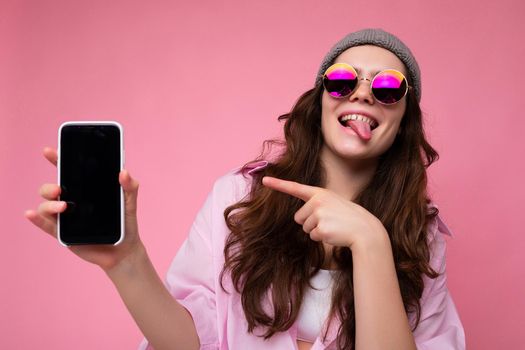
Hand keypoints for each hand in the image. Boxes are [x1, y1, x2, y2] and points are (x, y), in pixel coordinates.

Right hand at [25, 147, 143, 271]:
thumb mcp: (130, 203)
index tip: (50, 151)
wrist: (124, 250)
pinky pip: (46, 225)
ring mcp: (65, 218)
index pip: (69, 172)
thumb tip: (124, 172)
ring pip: (46, 206)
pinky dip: (36, 219)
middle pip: (51, 189)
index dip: (58, 160)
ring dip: (48, 204)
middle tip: (59, 188)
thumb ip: (129, 186)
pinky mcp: (63, 234)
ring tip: (64, 207)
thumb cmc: (125, 223)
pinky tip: (30, 214)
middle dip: (49, 186)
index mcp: (85, 190)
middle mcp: (72, 201)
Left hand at [262, 176, 387, 249]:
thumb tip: (300, 217)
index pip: (295, 188)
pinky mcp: (320, 229)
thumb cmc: (348, 217)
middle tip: (328, 220)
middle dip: (310, 222)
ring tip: (333, 226)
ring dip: (316, 230)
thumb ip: (316, 205)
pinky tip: (334, 233)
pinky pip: (312, 236)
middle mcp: (317, 201)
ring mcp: (319, 215)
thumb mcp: (332, 203)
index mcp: (319, 193)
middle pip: (298, 217)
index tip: (264, 180)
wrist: (364, 229)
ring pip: (305, 228)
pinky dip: (321, 237)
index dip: (278, 184)